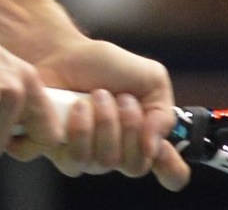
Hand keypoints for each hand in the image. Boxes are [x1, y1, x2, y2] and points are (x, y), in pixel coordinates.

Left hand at [16, 37, 190, 190]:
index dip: (172, 169)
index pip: (171, 174)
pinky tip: (75, 105)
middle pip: (135, 167)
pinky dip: (76, 127)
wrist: (62, 52)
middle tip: (121, 98)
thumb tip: (154, 147)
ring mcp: (86, 156)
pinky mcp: (56, 151)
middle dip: (130, 127)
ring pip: (104, 163)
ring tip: (97, 94)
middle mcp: (117, 153)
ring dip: (104, 123)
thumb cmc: (105, 66)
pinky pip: (72, 158)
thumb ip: (163, 112)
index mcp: (144, 139)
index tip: (161, 148)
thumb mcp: (150, 78)